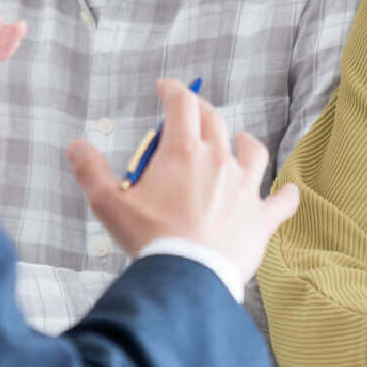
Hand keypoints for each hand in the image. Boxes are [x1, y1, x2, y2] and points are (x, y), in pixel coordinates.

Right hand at [67, 78, 300, 283]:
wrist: (188, 279)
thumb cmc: (150, 241)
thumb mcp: (109, 205)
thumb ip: (91, 171)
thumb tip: (75, 145)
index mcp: (183, 152)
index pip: (182, 105)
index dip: (173, 90)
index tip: (166, 87)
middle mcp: (219, 161)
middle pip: (215, 121)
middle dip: (202, 111)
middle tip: (191, 115)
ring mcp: (244, 188)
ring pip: (253, 151)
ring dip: (245, 143)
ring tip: (240, 142)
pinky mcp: (261, 218)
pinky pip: (282, 202)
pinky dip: (287, 197)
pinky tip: (291, 194)